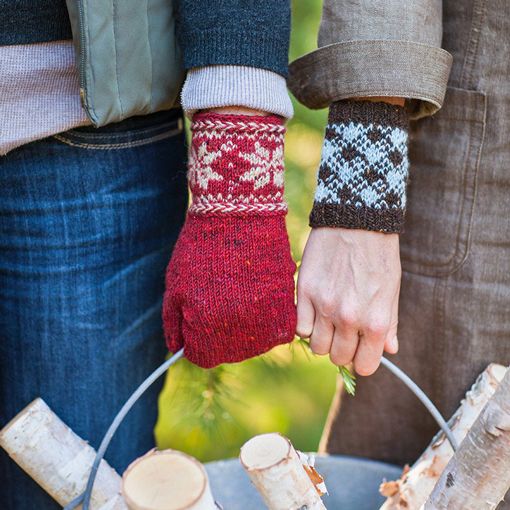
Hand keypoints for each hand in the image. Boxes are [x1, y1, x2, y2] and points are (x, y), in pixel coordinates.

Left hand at [163, 111, 295, 367]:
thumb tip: (177, 348)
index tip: (195, 322)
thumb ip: (173, 322)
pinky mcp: (286, 305)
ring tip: (237, 300)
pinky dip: (267, 321)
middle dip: (217, 336)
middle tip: (216, 306)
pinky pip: (277, 329)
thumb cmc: (200, 248)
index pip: (200, 356)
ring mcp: (266, 319)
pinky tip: (256, 299)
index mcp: (206, 328)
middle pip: (227, 353)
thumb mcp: (175, 286)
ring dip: (244, 330)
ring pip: (254, 344)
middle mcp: (239, 332)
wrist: (238, 215)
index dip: (194, 340)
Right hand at [296, 227, 400, 375]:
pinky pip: (299, 327)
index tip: (358, 350)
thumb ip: (389, 324)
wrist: (356, 220)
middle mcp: (349, 318)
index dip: (361, 360)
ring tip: (327, 321)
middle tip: (343, 332)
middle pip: (337, 358)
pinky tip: (314, 311)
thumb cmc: (379, 254)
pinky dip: (306, 324)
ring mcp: (324, 306)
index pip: (364, 366)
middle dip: (341, 349)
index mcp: (375, 321)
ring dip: (323, 338)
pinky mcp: (305, 292)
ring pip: (316, 347)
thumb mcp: (392, 289)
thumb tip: (389, 350)